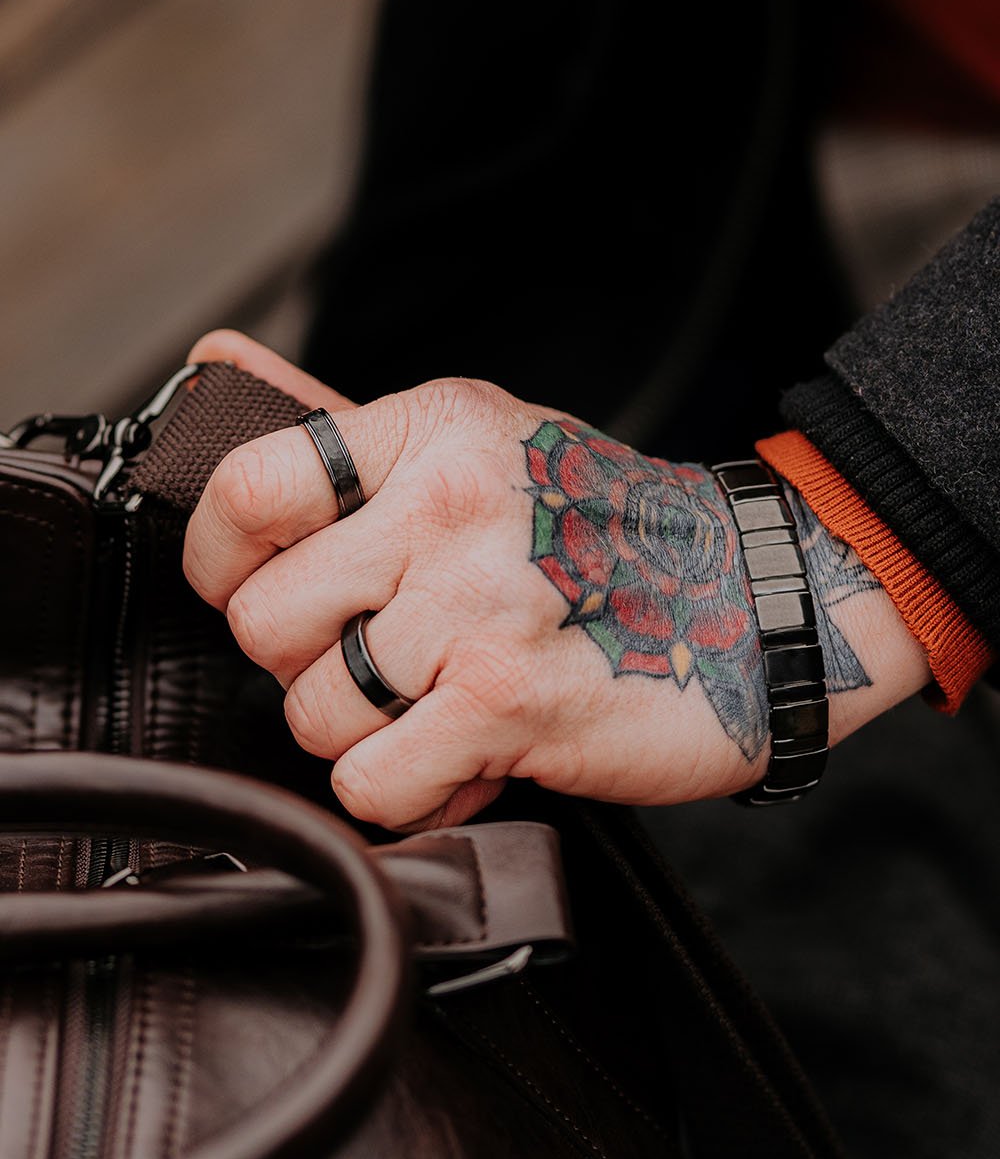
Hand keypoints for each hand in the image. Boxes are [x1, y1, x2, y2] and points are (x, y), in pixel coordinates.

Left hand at [182, 331, 931, 829]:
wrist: (760, 597)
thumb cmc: (610, 527)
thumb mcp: (482, 444)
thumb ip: (339, 422)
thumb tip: (214, 366)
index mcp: (435, 429)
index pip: (245, 487)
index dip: (218, 559)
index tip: (245, 584)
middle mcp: (452, 505)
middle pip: (262, 620)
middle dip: (307, 659)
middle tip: (379, 655)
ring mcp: (481, 604)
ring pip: (310, 714)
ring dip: (365, 732)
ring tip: (439, 702)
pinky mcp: (508, 702)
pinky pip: (370, 783)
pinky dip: (409, 791)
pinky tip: (465, 755)